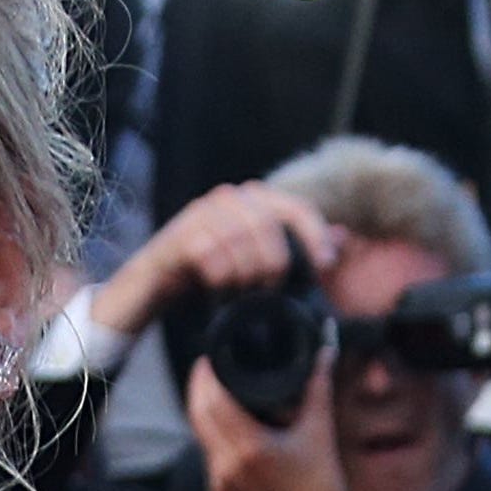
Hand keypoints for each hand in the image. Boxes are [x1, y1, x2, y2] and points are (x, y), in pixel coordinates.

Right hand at [92, 182, 340, 340]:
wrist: (148, 289)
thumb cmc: (203, 276)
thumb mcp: (254, 262)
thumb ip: (295, 248)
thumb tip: (342, 239)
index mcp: (249, 201)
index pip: (295, 207)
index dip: (315, 235)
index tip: (323, 267)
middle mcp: (226, 199)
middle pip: (269, 223)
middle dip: (276, 260)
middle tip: (270, 287)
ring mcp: (198, 215)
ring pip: (240, 237)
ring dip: (246, 271)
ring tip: (242, 290)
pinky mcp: (176, 237)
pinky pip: (208, 251)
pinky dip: (219, 274)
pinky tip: (218, 288)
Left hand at [190, 352, 357, 490]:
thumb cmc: (321, 485)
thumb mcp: (319, 431)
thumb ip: (317, 389)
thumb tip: (324, 354)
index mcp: (250, 448)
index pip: (213, 404)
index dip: (205, 378)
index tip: (207, 359)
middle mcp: (226, 466)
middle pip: (198, 417)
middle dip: (197, 390)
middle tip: (205, 368)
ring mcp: (218, 482)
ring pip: (200, 437)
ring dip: (202, 412)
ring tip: (213, 390)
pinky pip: (208, 456)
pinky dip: (212, 436)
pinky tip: (222, 423)